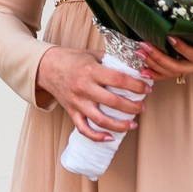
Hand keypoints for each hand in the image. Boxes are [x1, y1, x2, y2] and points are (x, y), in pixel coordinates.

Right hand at [37, 46, 152, 142]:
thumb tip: (132, 64)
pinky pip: (84, 128)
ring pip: (100, 119)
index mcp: (90, 70)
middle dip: (132, 107)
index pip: (118, 79)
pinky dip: (96, 136)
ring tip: (133, 125)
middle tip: (142, 107)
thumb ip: (110, 59)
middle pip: (113, 102)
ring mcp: (77, 101)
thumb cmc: (71, 59)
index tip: (147, 88)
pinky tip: (109, 137)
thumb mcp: (91, 54)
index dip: (136, 85)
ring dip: (120, 125)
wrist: (46, 67)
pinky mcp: (71, 111)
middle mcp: (83, 87)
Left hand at [135, 37, 192, 82]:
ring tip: (140, 53)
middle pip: (178, 67)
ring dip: (154, 64)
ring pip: (172, 72)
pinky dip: (157, 73)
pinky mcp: (191, 70)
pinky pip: (172, 75)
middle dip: (159, 57)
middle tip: (144, 45)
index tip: (169, 37)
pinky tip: (144, 70)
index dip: (182, 48)